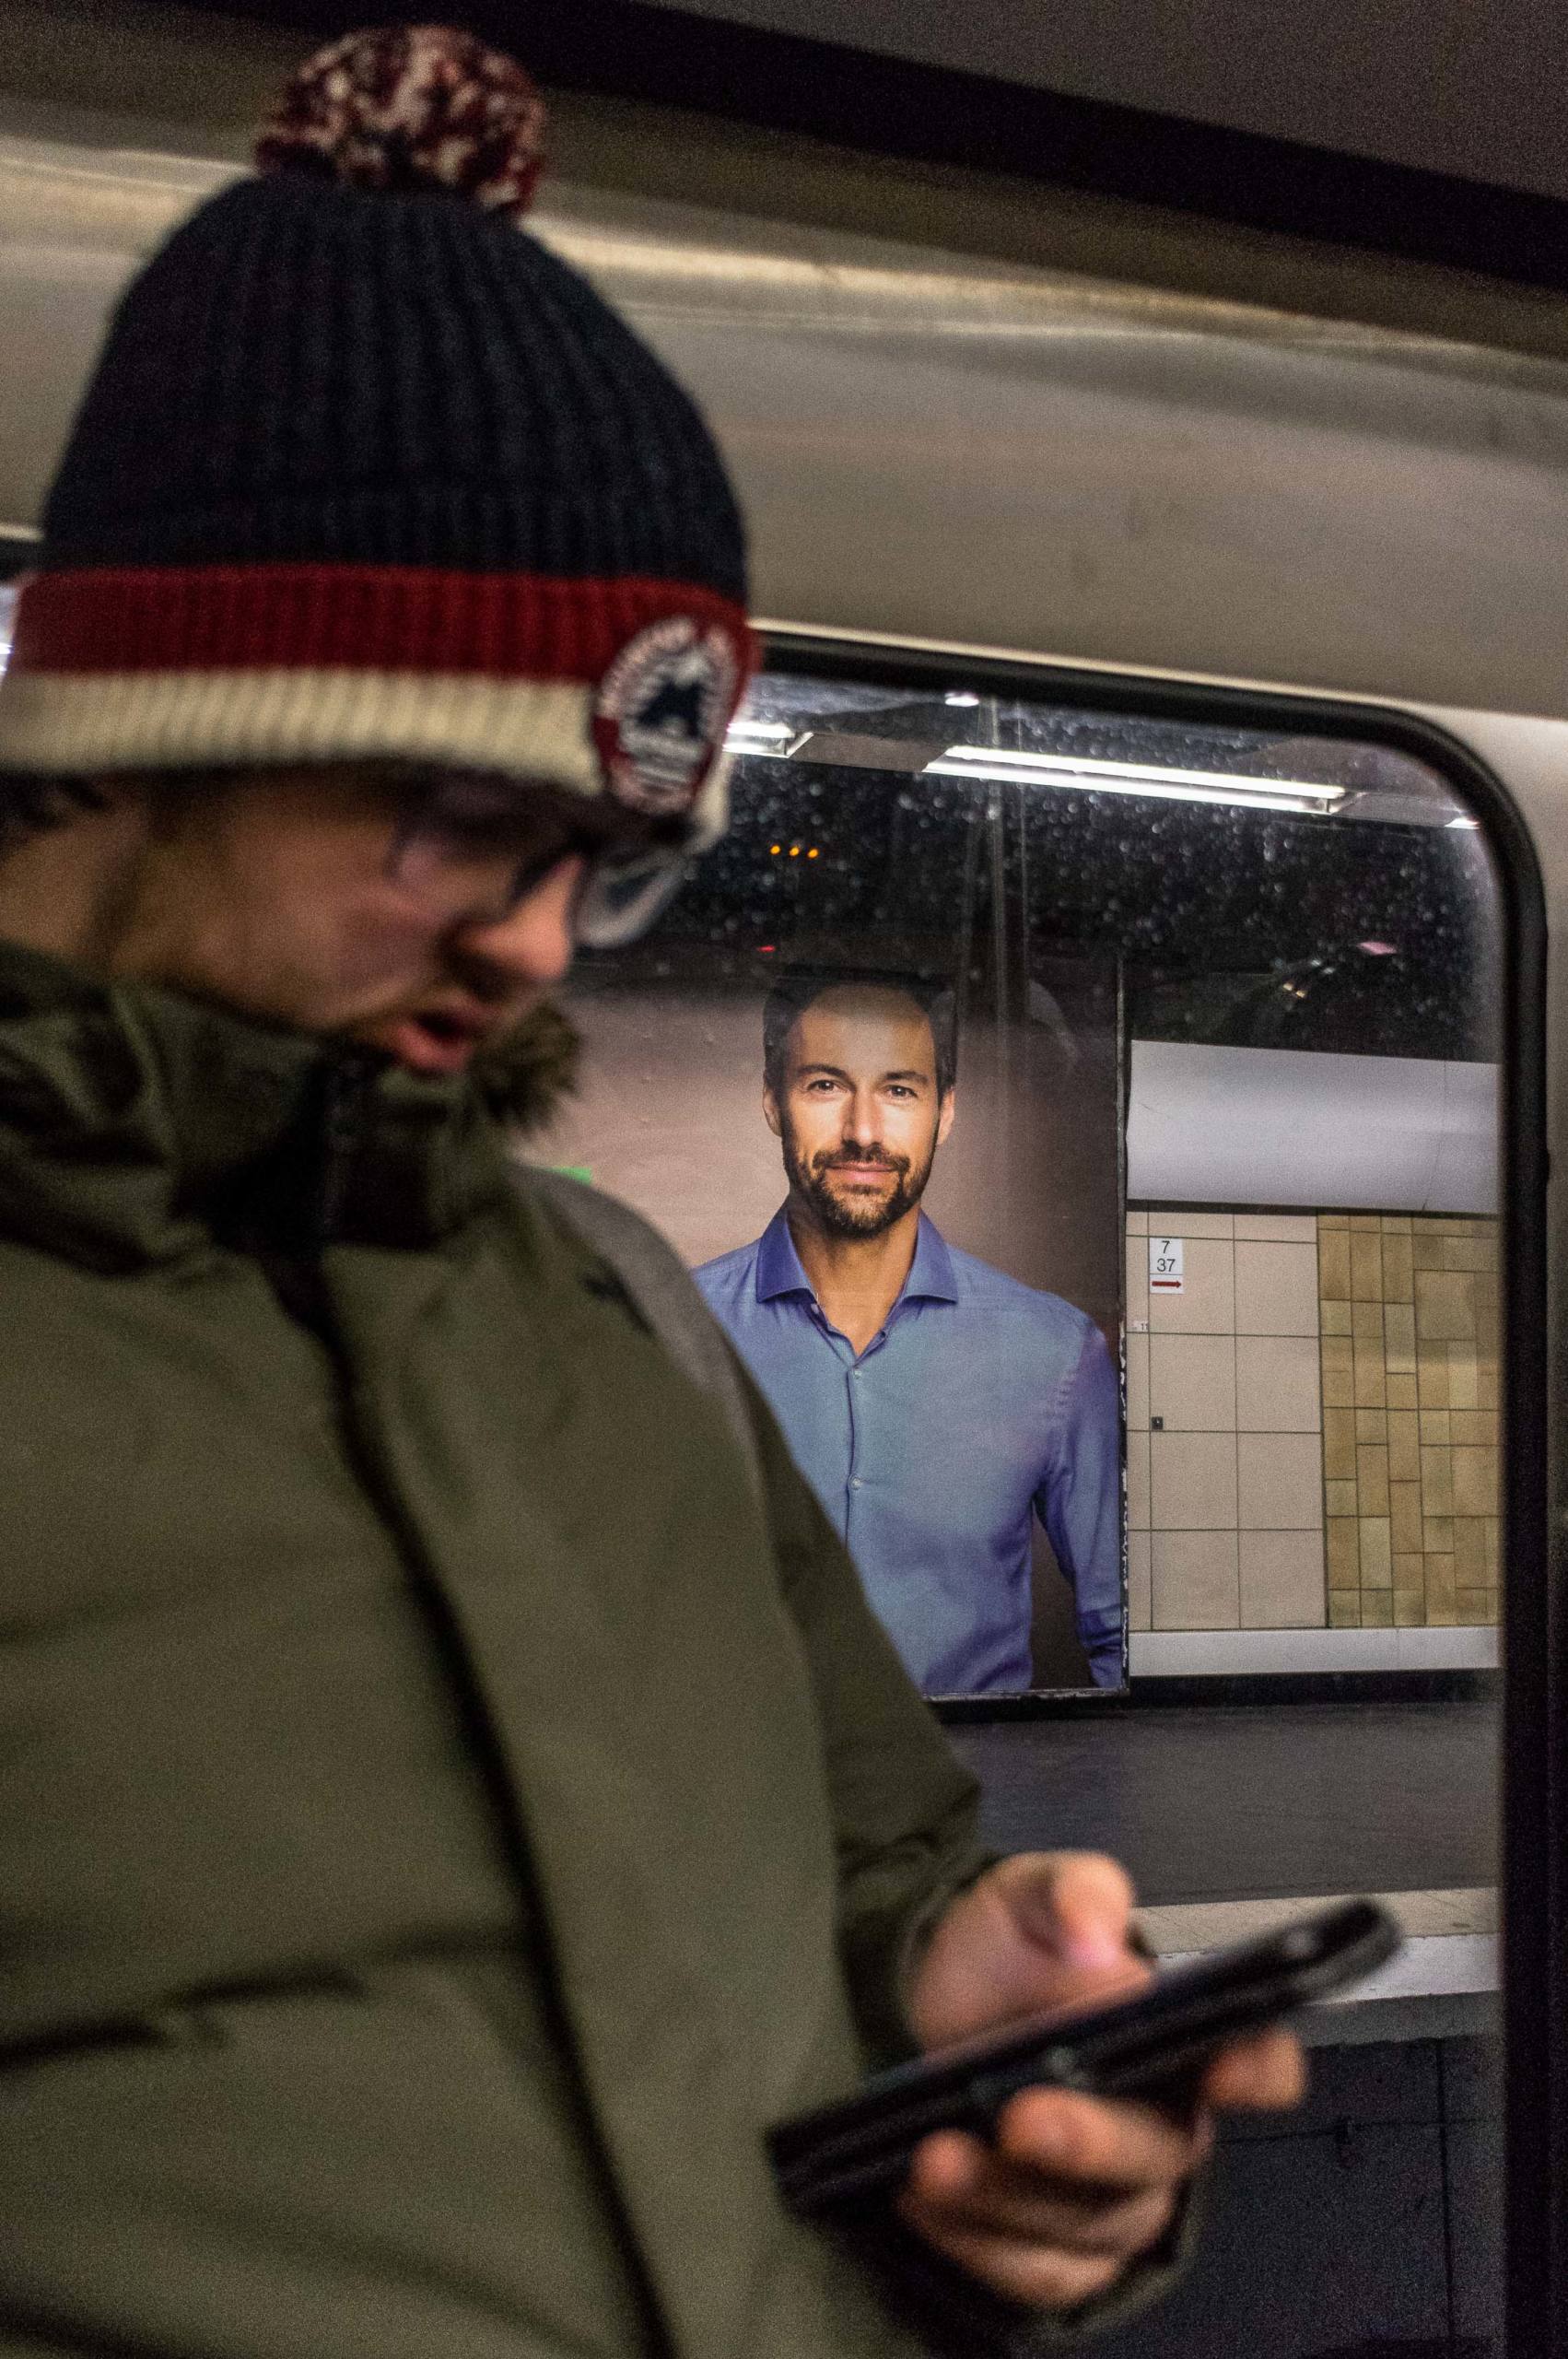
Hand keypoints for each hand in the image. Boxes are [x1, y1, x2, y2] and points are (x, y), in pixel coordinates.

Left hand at [899, 1852, 1304, 2312]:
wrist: (921, 2011)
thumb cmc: (1007, 1957)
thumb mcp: (1029, 1893)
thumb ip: (1073, 1893)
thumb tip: (1098, 1940)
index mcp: (1180, 2037)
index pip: (1258, 2061)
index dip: (1255, 2069)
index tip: (1220, 2067)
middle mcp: (1162, 2126)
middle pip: (1158, 2154)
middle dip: (1091, 2141)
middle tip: (1021, 2116)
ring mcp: (1115, 2201)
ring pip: (1087, 2223)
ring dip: (1008, 2195)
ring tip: (936, 2157)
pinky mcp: (1060, 2255)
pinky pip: (1034, 2271)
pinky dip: (978, 2241)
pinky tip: (925, 2200)